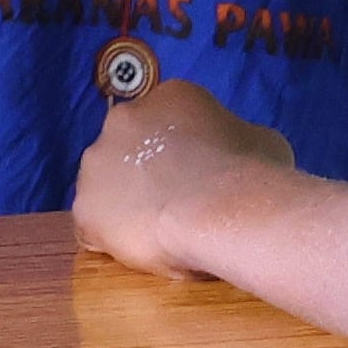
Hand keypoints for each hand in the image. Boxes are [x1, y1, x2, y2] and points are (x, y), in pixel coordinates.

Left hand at [74, 74, 285, 275]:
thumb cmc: (252, 172)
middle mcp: (122, 120)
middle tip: (177, 204)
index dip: (181, 153)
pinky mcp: (84, 207)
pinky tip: (138, 250)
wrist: (222, 208)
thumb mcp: (263, 140)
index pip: (166, 123)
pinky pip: (92, 227)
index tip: (198, 176)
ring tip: (158, 231)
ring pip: (106, 187)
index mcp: (168, 97)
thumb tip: (238, 153)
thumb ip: (238, 140)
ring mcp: (96, 163)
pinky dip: (111, 239)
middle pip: (129, 150)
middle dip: (146, 174)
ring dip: (125, 204)